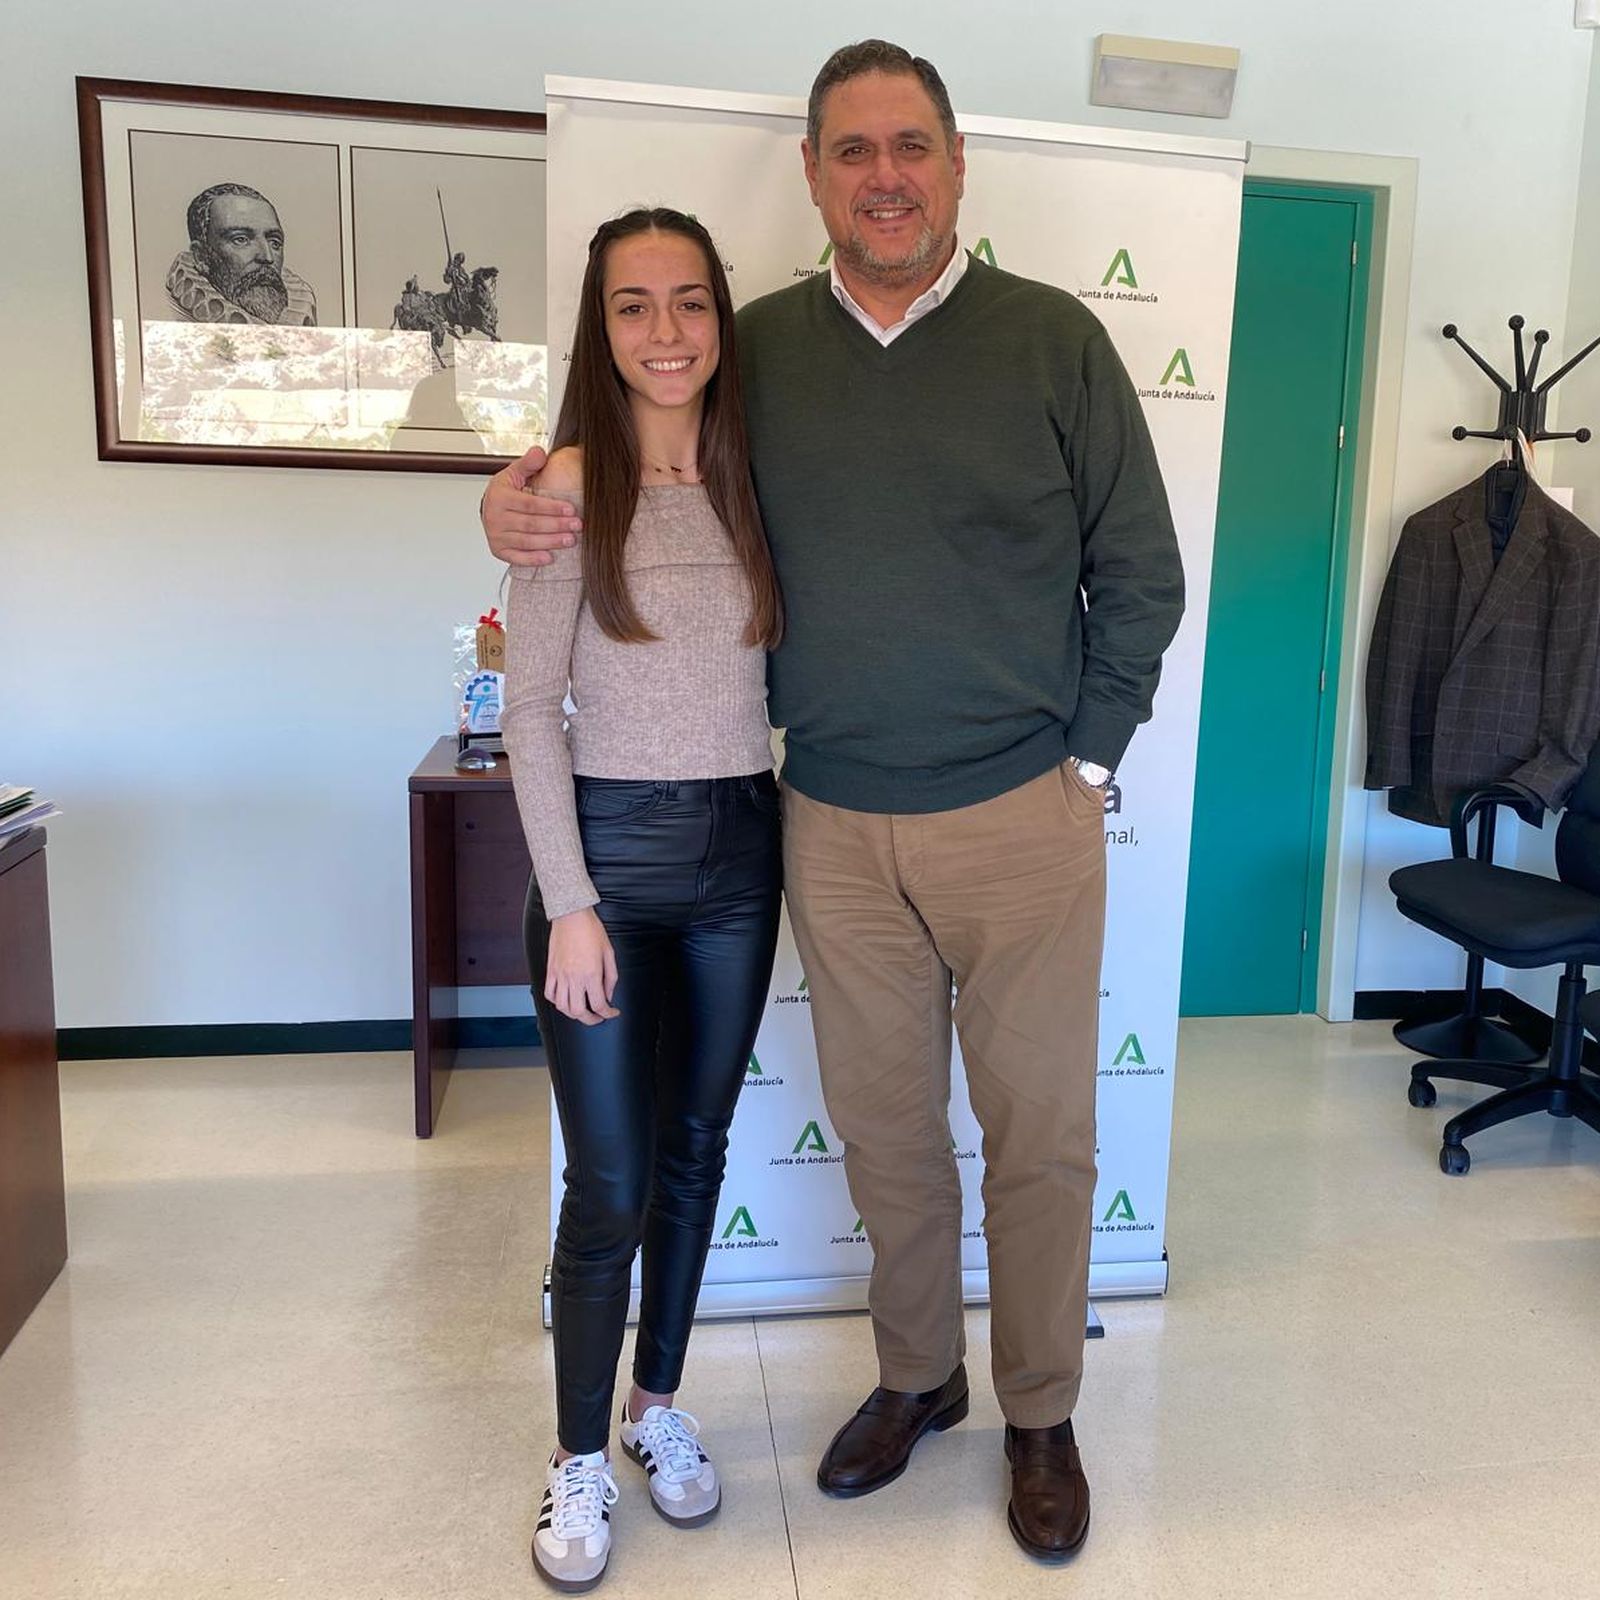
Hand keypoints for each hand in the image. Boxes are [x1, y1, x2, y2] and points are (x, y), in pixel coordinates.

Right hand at [482, 445, 584, 566]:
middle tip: (577, 526)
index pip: (529, 504)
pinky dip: (533, 560)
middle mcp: (494, 518)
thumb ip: (529, 463)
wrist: (491, 507)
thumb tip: (540, 452)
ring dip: (550, 542)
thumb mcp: (515, 472)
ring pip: (526, 541)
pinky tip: (549, 558)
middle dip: (556, 525)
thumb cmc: (507, 491)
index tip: (571, 510)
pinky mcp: (499, 550)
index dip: (551, 508)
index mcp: (500, 497)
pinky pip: (517, 558)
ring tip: (570, 540)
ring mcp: (496, 535)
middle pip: (530, 524)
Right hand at [545, 908, 619, 1024]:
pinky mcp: (550, 970)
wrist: (572, 915)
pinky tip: (565, 999)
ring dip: (573, 1014)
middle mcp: (574, 978)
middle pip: (579, 1012)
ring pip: (562, 1007)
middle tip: (598, 1017)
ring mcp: (560, 975)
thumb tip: (608, 995)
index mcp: (591, 974)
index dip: (608, 1013)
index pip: (599, 1005)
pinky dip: (557, 1002)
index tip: (612, 1012)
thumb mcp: (609, 953)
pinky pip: (549, 993)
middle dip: (590, 1020)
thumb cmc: (591, 930)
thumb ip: (610, 977)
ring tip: (582, 1011)